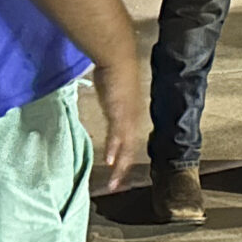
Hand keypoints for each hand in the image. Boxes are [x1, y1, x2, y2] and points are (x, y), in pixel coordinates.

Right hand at [89, 60, 147, 194]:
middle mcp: (133, 118)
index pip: (131, 140)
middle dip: (124, 168)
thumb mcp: (115, 88)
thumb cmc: (115, 68)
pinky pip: (118, 137)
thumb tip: (108, 100)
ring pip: (127, 148)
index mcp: (133, 113)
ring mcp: (127, 117)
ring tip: (114, 182)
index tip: (120, 168)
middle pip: (131, 148)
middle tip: (117, 184)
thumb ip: (113, 98)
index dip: (126, 156)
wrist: (117, 56)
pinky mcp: (119, 114)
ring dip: (120, 166)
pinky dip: (114, 150)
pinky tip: (110, 163)